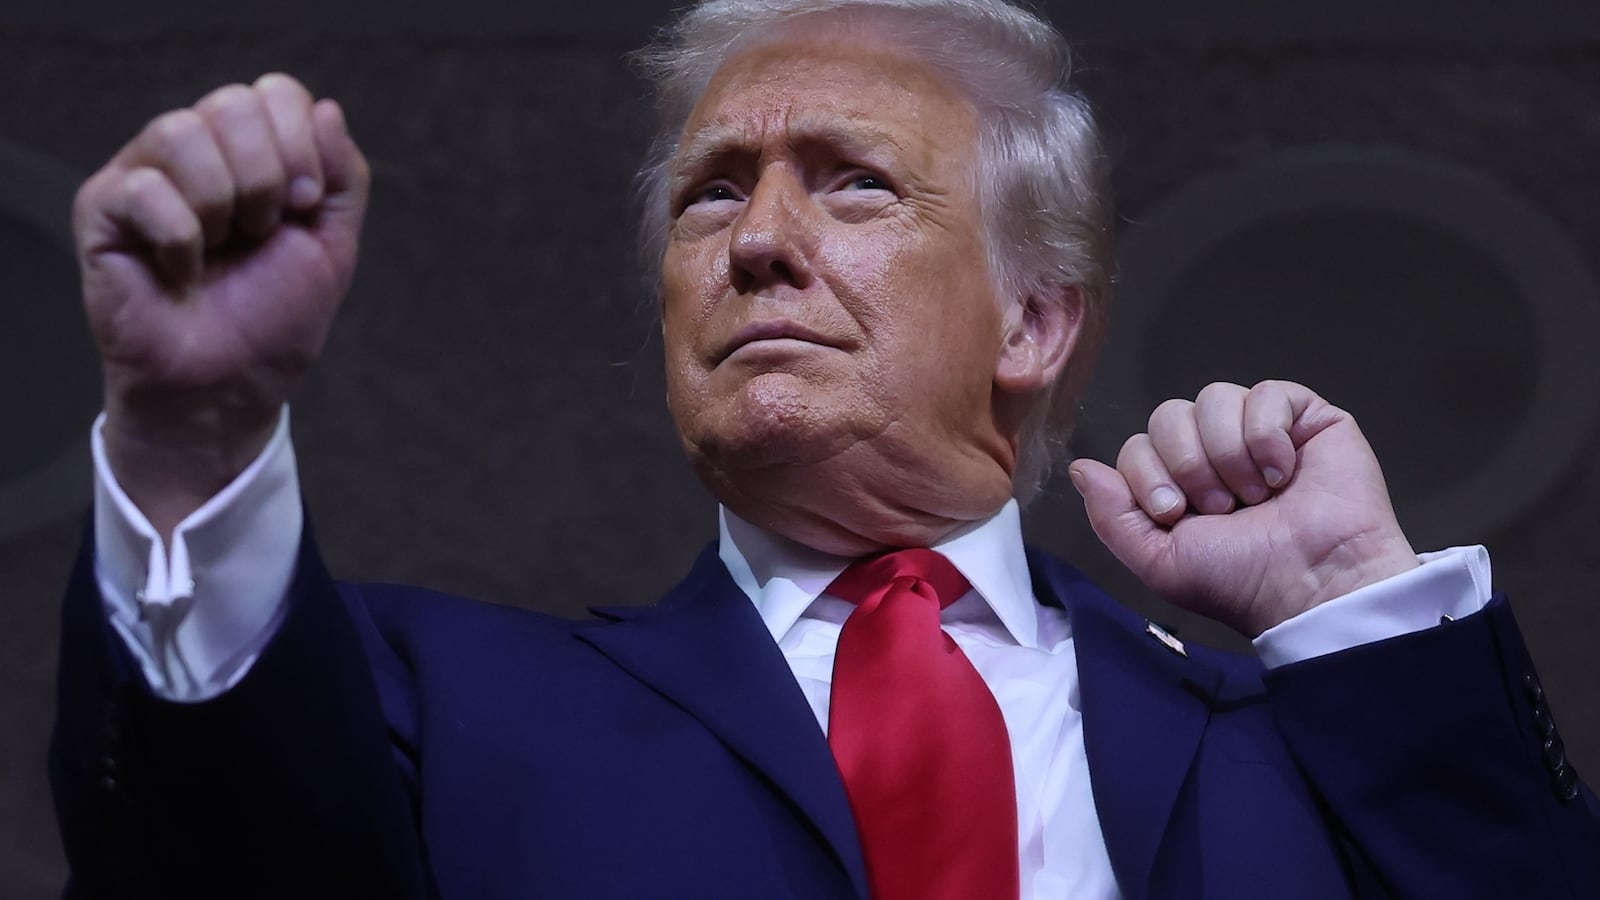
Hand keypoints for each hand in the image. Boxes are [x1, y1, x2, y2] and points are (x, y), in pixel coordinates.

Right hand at [74, 74, 368, 537]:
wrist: (230, 385)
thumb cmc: (273, 317)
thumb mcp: (332, 244)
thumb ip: (344, 176)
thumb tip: (325, 107)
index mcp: (250, 152)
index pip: (275, 92)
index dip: (301, 145)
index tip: (305, 206)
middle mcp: (196, 152)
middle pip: (233, 103)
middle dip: (267, 177)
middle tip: (262, 233)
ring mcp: (145, 175)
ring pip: (183, 131)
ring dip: (222, 203)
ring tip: (221, 248)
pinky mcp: (102, 209)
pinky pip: (146, 189)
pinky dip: (181, 241)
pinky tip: (181, 272)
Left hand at [1068, 380, 1418, 636]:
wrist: (1312, 585)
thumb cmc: (1240, 580)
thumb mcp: (1159, 560)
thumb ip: (1112, 516)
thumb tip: (1079, 468)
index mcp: (1179, 482)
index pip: (1137, 445)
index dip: (1149, 476)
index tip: (1177, 515)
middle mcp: (1215, 450)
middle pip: (1168, 414)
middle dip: (1187, 463)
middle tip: (1220, 507)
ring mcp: (1260, 430)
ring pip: (1214, 398)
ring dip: (1227, 453)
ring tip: (1254, 495)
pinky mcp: (1306, 418)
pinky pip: (1266, 394)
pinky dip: (1267, 435)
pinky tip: (1283, 473)